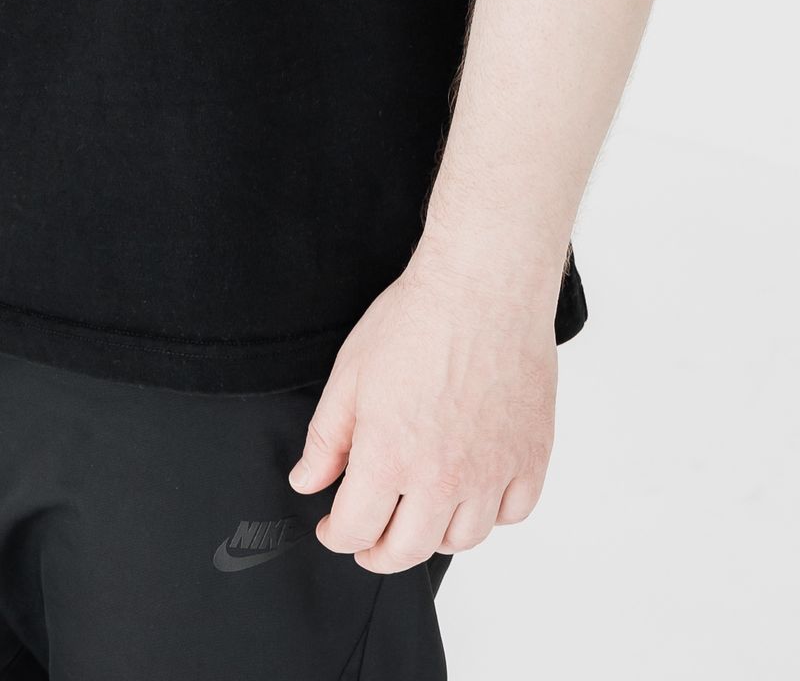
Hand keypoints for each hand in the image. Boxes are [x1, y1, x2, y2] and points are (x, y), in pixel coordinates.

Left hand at [288, 253, 557, 569]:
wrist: (482, 286)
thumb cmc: (416, 319)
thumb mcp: (350, 374)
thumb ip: (327, 438)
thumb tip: (307, 482)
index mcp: (390, 457)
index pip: (357, 529)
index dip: (337, 535)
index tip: (333, 528)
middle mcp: (443, 478)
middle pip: (408, 550)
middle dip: (379, 551)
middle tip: (369, 539)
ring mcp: (492, 472)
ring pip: (462, 539)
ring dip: (434, 535)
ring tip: (418, 514)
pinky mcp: (531, 457)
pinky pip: (512, 513)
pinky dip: (490, 514)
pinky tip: (472, 494)